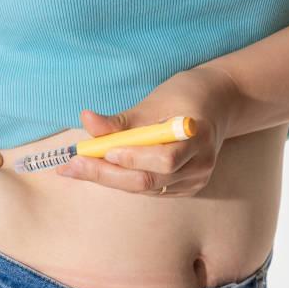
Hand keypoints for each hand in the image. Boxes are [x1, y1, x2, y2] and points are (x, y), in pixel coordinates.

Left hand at [56, 66, 239, 196]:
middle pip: (149, 181)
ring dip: (109, 178)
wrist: (216, 104)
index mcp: (197, 137)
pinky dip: (123, 180)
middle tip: (71, 166)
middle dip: (106, 174)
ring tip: (77, 167)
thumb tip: (86, 120)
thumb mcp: (152, 103)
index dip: (130, 159)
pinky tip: (101, 170)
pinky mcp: (185, 188)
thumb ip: (119, 120)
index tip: (98, 151)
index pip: (164, 159)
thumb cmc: (182, 98)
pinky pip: (148, 189)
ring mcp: (194, 181)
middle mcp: (200, 165)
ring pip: (144, 188)